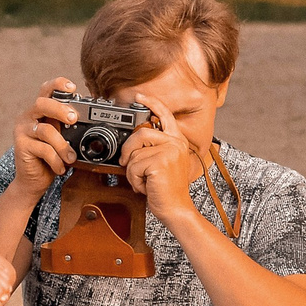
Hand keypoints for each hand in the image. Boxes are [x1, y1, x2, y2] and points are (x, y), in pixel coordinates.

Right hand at [10, 76, 80, 194]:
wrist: (34, 180)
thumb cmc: (50, 157)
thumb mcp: (62, 138)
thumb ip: (68, 126)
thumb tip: (90, 119)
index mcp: (40, 110)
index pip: (46, 90)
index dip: (58, 84)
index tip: (73, 87)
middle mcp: (28, 116)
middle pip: (42, 103)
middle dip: (60, 109)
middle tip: (74, 119)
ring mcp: (22, 130)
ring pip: (46, 130)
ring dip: (63, 145)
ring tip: (71, 158)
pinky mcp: (20, 145)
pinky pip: (43, 149)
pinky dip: (56, 160)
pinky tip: (61, 168)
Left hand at [120, 97, 198, 214]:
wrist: (176, 209)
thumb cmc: (167, 189)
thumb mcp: (162, 163)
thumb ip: (153, 148)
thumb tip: (133, 139)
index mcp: (177, 141)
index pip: (165, 115)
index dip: (152, 103)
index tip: (140, 96)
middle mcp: (176, 143)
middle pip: (141, 133)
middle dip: (128, 151)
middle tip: (128, 164)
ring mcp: (170, 151)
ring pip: (135, 153)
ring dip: (133, 171)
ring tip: (145, 180)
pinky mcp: (161, 162)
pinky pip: (134, 166)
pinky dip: (134, 179)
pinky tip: (146, 186)